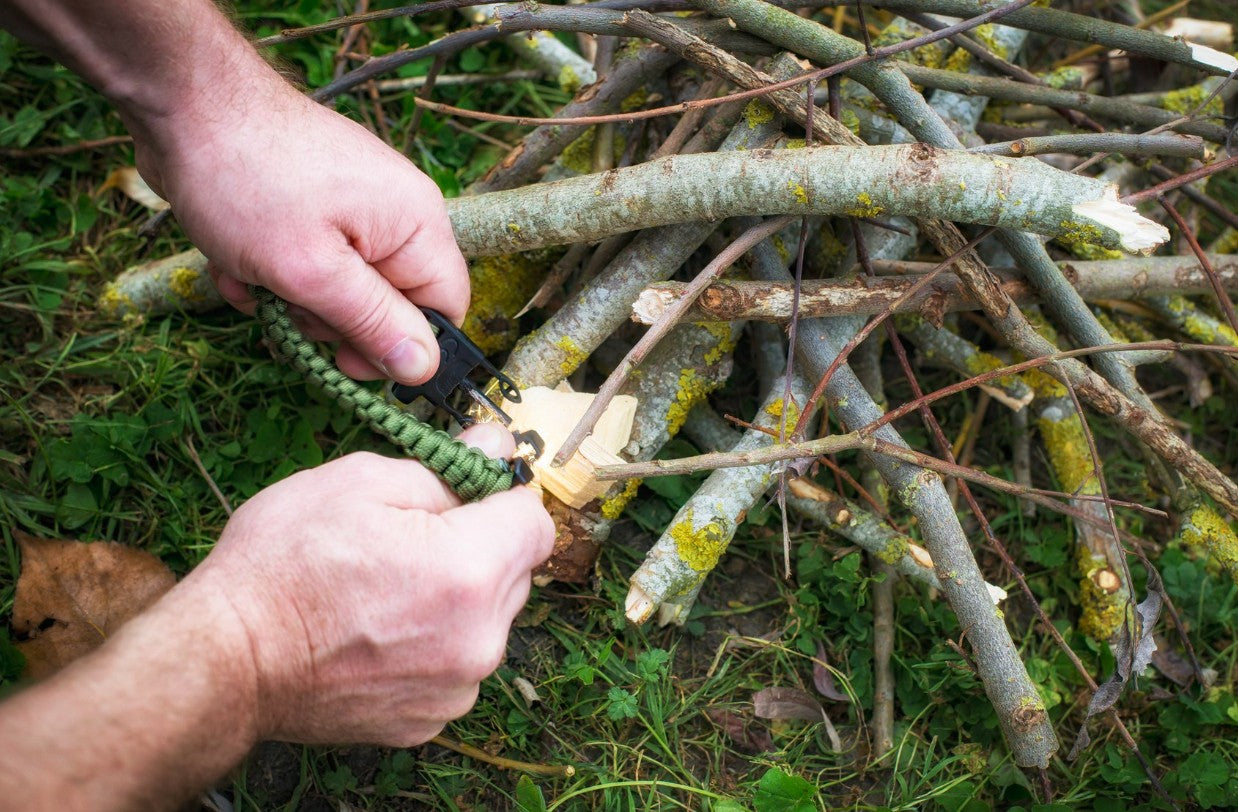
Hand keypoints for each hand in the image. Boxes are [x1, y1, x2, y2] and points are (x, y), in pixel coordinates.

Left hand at [129, 65, 466, 384]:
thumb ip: (372, 323)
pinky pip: (308, 262)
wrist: (182, 103)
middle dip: (333, 322)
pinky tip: (234, 261)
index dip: (404, 348)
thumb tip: (424, 369)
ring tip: (251, 279)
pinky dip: (271, 274)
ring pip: (341, 288)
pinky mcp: (314, 203)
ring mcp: (353, 205)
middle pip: (390, 303)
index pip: (445, 308)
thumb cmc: (248, 179)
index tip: (348, 364)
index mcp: (416, 223)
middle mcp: (396, 213)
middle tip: (289, 312)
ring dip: (293, 300)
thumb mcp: (311, 271)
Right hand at [185, 424, 553, 745]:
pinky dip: (431, 646)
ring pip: (486, 622)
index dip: (501, 498)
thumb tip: (494, 447)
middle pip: (514, 573)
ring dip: (456, 600)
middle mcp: (479, 638)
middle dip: (477, 547)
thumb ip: (445, 468)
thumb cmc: (282, 565)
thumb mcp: (361, 482)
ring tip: (385, 590)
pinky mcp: (429, 719)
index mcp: (471, 571)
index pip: (535, 522)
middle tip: (410, 539)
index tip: (467, 492)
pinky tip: (378, 631)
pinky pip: (455, 666)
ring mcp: (456, 687)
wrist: (226, 659)